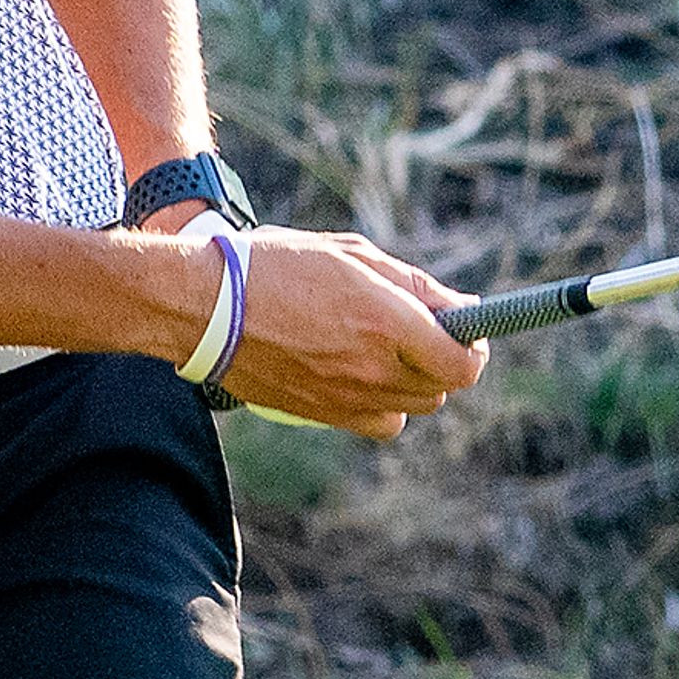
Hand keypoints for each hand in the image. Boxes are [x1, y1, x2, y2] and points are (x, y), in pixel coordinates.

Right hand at [216, 228, 487, 440]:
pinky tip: (362, 375)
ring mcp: (348, 398)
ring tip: (384, 349)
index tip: (467, 332)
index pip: (462, 362)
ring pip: (414, 406)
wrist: (206, 307)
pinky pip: (382, 423)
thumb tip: (462, 308)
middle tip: (423, 332)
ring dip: (414, 381)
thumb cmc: (278, 266)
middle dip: (443, 360)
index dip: (473, 349)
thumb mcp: (351, 255)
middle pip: (443, 387)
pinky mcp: (324, 416)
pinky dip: (384, 405)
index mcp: (387, 320)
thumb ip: (415, 285)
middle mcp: (373, 367)